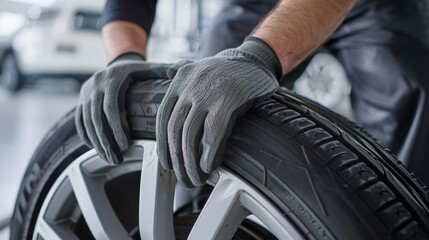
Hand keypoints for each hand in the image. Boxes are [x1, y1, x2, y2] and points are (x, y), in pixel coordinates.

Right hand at [76, 52, 188, 163]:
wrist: (119, 62)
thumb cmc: (140, 71)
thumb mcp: (152, 68)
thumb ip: (167, 71)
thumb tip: (185, 71)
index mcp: (112, 78)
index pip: (110, 107)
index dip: (116, 128)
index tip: (125, 146)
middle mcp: (95, 84)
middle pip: (96, 118)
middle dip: (106, 141)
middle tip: (117, 158)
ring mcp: (86, 92)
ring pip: (86, 122)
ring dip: (97, 142)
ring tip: (110, 158)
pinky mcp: (81, 99)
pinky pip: (80, 121)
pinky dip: (86, 136)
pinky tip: (96, 148)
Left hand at [156, 37, 281, 186]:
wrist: (256, 59)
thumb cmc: (228, 71)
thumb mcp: (197, 69)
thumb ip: (180, 79)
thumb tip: (166, 87)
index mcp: (179, 80)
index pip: (162, 119)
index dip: (163, 146)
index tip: (167, 164)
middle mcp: (189, 86)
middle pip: (174, 130)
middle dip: (177, 160)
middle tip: (184, 179)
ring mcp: (207, 92)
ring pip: (190, 135)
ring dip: (191, 163)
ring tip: (196, 179)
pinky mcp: (228, 100)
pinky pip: (213, 133)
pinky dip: (208, 153)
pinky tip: (208, 167)